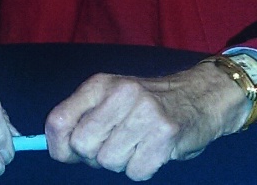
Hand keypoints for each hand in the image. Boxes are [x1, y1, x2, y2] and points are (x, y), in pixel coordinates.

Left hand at [45, 61, 249, 180]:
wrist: (198, 97)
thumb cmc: (146, 104)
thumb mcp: (110, 99)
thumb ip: (83, 119)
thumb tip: (58, 150)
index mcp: (100, 84)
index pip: (59, 120)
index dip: (58, 146)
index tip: (69, 153)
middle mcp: (120, 93)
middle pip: (82, 145)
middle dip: (94, 155)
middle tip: (114, 145)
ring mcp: (144, 113)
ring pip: (108, 162)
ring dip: (121, 162)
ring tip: (136, 144)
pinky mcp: (165, 134)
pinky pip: (135, 172)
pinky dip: (142, 169)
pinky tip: (151, 151)